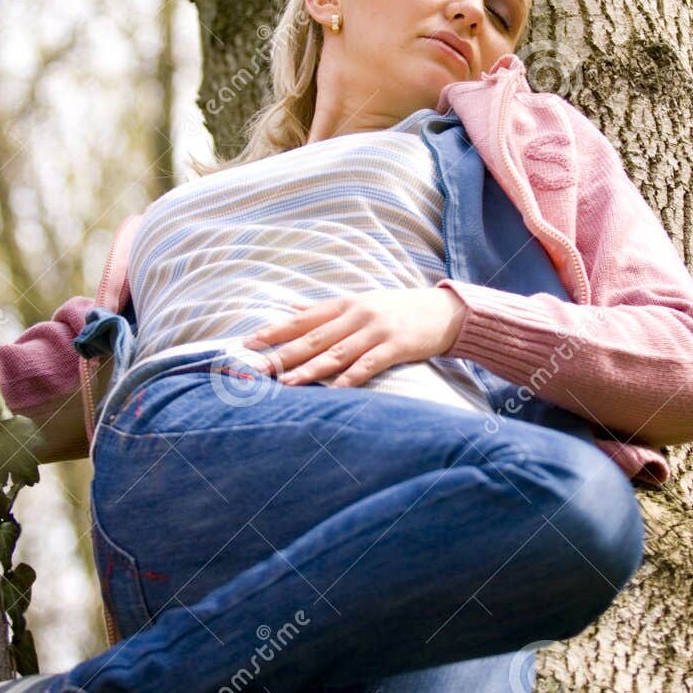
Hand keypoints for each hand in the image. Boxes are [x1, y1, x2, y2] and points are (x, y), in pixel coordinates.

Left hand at [242, 287, 466, 387]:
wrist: (445, 311)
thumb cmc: (398, 308)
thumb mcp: (360, 301)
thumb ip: (324, 308)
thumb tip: (289, 306)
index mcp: (344, 303)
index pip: (301, 319)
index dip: (273, 330)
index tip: (247, 342)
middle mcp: (357, 314)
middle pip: (313, 337)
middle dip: (282, 353)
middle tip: (256, 367)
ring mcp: (376, 330)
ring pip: (336, 352)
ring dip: (309, 369)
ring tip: (286, 383)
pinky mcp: (396, 346)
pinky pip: (368, 365)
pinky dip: (349, 378)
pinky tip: (333, 392)